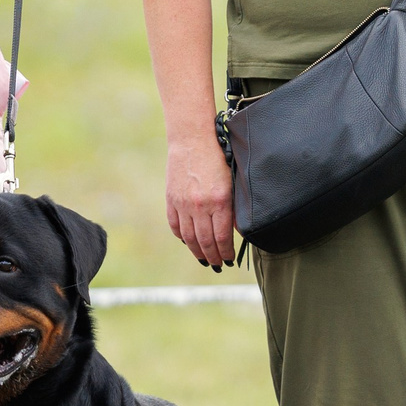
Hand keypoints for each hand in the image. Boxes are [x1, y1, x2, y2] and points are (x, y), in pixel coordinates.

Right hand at [167, 129, 236, 269]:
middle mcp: (200, 205)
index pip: (223, 237)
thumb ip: (233, 207)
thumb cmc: (217, 157)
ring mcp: (183, 204)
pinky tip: (188, 242)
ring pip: (189, 237)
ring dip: (198, 252)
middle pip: (206, 241)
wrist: (192, 139)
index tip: (229, 259)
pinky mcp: (171, 199)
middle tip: (218, 265)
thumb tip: (234, 231)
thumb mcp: (231, 181)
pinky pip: (175, 225)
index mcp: (220, 201)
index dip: (226, 252)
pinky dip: (182, 237)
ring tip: (204, 259)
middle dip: (213, 257)